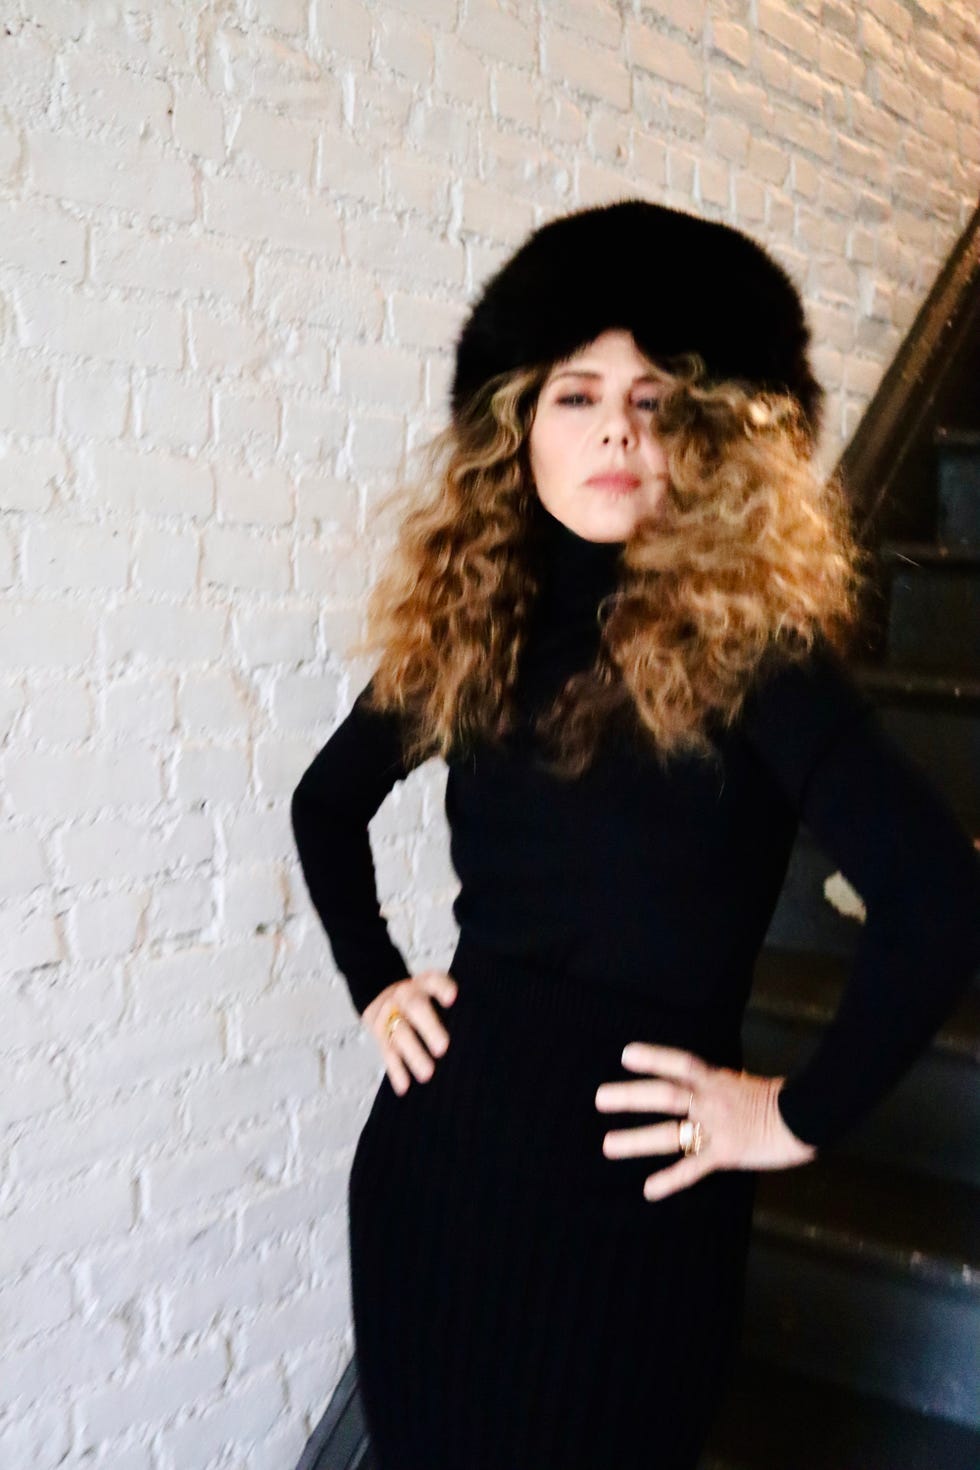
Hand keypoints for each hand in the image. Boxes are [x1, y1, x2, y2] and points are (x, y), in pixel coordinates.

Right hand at [362, 970, 457, 1095]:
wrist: (383, 993)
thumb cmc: (424, 998)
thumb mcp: (435, 991)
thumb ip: (455, 1005)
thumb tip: (485, 1030)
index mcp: (425, 983)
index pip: (434, 981)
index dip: (443, 988)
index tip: (453, 998)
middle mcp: (405, 995)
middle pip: (415, 1007)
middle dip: (428, 1027)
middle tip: (443, 1048)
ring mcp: (390, 1013)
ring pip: (400, 1033)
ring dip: (413, 1055)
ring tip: (427, 1074)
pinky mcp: (380, 1033)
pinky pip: (387, 1052)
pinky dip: (396, 1070)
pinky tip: (404, 1086)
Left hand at [594, 1042, 816, 1200]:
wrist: (810, 1116)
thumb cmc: (783, 1099)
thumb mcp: (747, 1083)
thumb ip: (724, 1084)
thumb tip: (711, 1079)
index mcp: (717, 1080)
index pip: (681, 1063)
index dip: (654, 1057)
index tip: (625, 1054)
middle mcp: (711, 1100)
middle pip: (665, 1095)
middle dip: (631, 1096)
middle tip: (600, 1099)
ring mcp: (717, 1127)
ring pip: (671, 1132)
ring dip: (637, 1139)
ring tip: (608, 1145)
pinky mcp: (727, 1153)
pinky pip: (694, 1167)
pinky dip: (670, 1179)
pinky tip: (648, 1189)